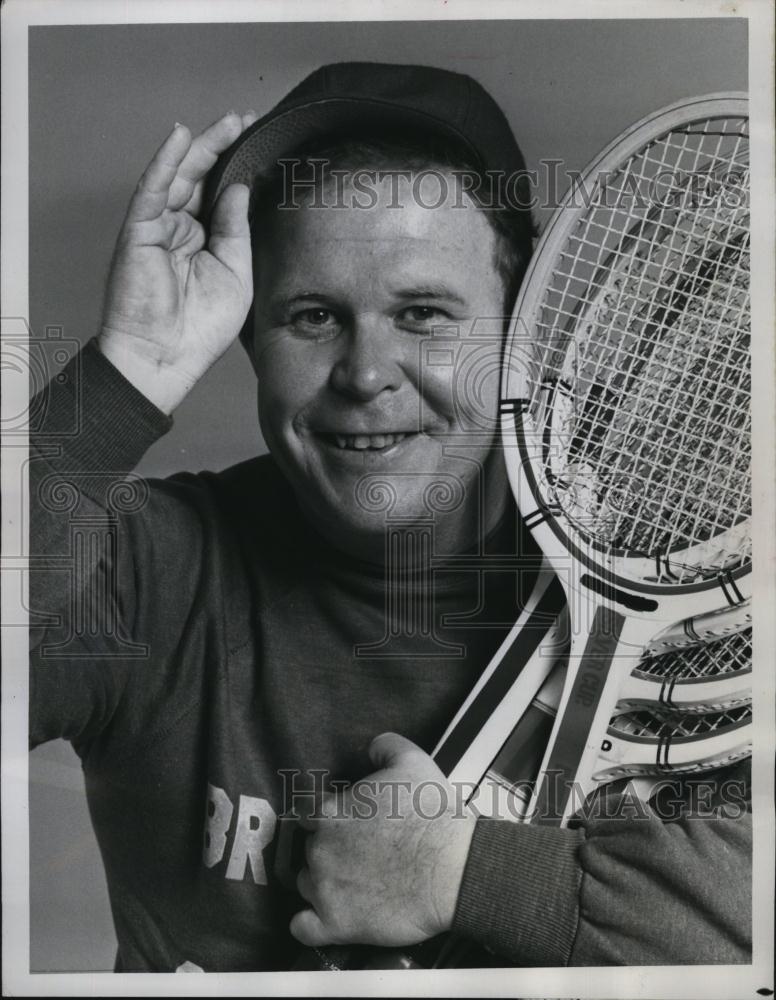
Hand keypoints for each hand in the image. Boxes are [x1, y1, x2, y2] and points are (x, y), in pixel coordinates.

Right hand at [98, 112, 257, 412]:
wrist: (165, 358)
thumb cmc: (200, 329)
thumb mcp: (236, 274)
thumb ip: (237, 230)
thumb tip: (239, 187)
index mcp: (204, 241)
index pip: (221, 195)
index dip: (238, 168)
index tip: (261, 143)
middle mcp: (181, 230)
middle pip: (201, 178)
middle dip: (223, 146)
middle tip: (247, 119)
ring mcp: (158, 228)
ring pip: (179, 176)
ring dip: (201, 146)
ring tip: (228, 121)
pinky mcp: (139, 231)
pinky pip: (153, 189)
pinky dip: (166, 161)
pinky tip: (181, 137)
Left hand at [289, 733, 476, 949]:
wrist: (453, 867)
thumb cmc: (432, 816)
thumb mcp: (411, 761)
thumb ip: (384, 747)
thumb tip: (371, 748)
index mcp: (330, 812)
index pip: (307, 814)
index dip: (325, 819)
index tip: (345, 825)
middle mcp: (319, 850)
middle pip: (310, 850)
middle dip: (330, 850)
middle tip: (360, 854)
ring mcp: (324, 889)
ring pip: (306, 885)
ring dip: (323, 884)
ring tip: (354, 884)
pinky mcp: (336, 924)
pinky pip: (302, 928)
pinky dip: (310, 924)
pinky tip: (326, 918)